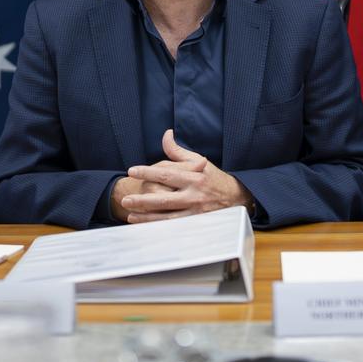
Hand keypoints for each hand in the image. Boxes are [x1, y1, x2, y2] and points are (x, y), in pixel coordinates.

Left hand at [119, 130, 252, 222]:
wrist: (237, 197)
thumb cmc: (213, 177)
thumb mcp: (198, 161)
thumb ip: (178, 151)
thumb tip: (166, 134)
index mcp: (194, 176)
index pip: (167, 174)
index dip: (148, 172)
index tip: (131, 170)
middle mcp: (194, 194)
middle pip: (165, 198)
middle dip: (143, 199)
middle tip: (126, 199)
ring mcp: (196, 211)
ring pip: (168, 216)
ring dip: (147, 217)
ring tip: (129, 215)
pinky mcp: (197, 223)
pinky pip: (175, 227)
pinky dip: (159, 227)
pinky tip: (145, 226)